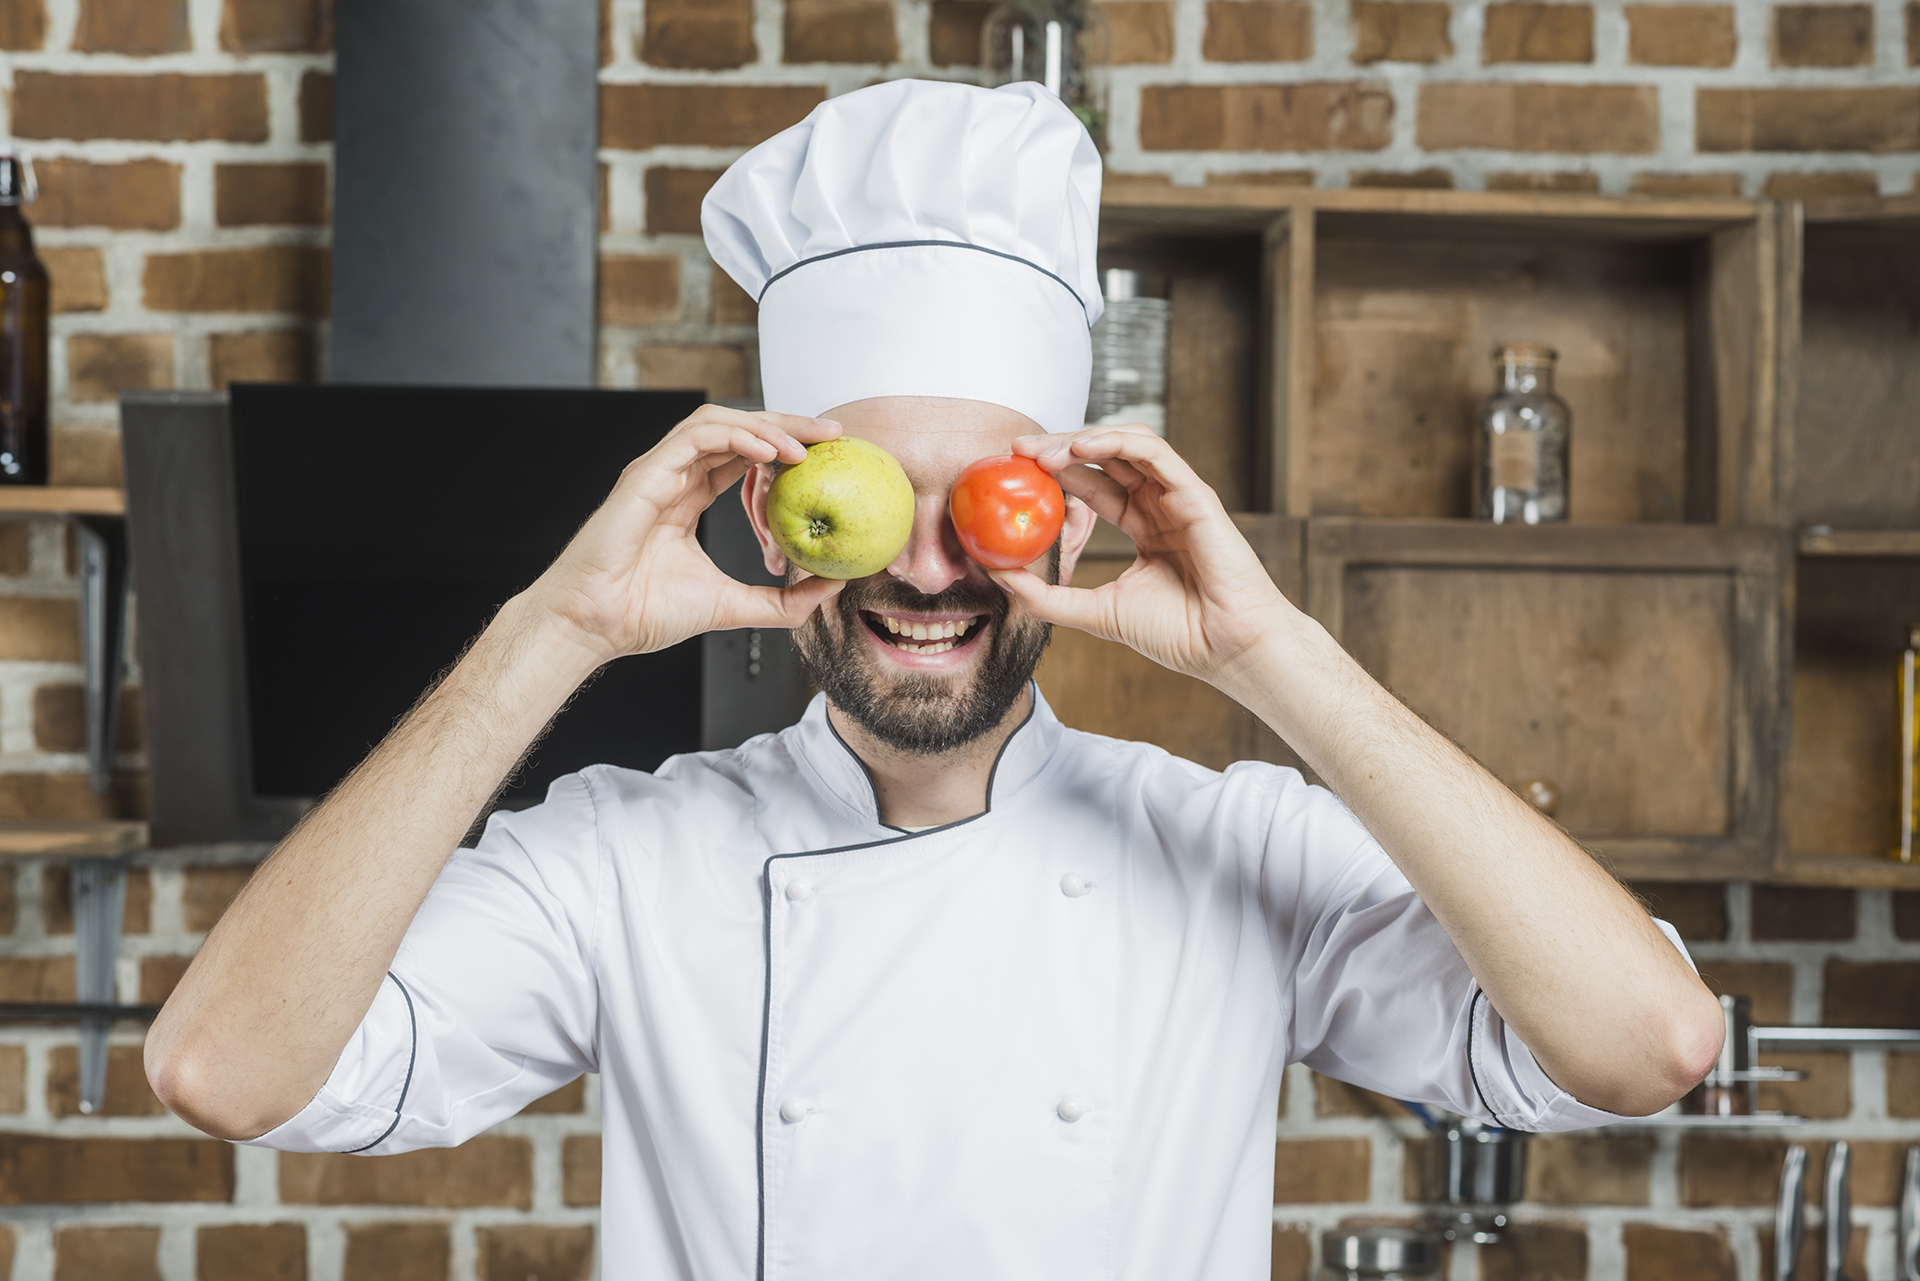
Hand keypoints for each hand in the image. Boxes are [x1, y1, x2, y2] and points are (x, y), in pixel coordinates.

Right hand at [523, 405, 845, 662]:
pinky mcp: (646, 474)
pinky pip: (695, 436)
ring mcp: (658, 471)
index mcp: (688, 497)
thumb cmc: (646, 614)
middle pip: (738, 430)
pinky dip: (735, 436)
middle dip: (786, 426)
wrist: (596, 625)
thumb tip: (832, 589)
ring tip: (804, 447)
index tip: (829, 457)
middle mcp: (674, 476)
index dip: (785, 448)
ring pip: (717, 422)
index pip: (743, 455)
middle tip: (832, 435)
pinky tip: (769, 452)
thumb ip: (783, 600)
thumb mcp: (733, 605)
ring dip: (765, 427)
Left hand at [992, 426, 1287, 684]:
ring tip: (1044, 450)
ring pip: (1129, 445)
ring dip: (1084, 439)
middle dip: (1061, 448)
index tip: (1016, 469)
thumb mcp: (1097, 613)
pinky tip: (1081, 447)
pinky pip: (1156, 454)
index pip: (1095, 485)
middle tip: (1019, 449)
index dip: (1057, 471)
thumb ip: (1048, 597)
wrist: (1227, 650)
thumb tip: (997, 576)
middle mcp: (1162, 506)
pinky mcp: (1196, 496)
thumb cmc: (1179, 635)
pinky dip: (1117, 443)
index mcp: (1145, 526)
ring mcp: (1180, 497)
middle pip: (1106, 458)